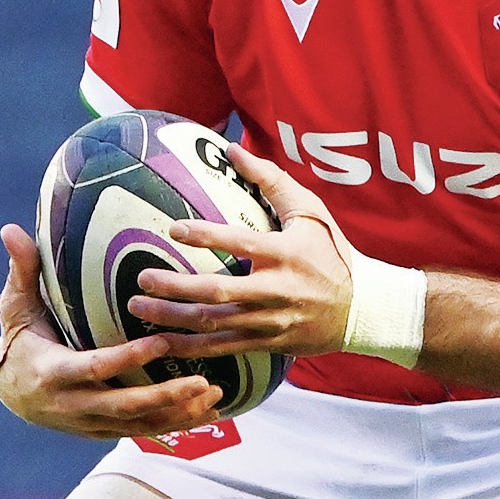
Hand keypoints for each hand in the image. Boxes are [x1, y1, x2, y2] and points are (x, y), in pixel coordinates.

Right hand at [0, 223, 223, 438]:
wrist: (10, 392)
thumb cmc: (20, 339)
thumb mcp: (16, 307)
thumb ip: (22, 271)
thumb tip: (10, 229)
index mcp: (52, 372)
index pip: (94, 368)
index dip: (127, 359)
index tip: (161, 342)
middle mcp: (71, 404)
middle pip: (123, 405)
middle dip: (164, 396)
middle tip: (203, 380)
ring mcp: (89, 423)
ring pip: (138, 423)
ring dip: (178, 412)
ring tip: (215, 393)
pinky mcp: (103, 431)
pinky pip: (143, 432)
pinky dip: (176, 424)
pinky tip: (210, 411)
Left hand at [127, 145, 353, 358]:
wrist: (362, 308)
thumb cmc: (332, 252)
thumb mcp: (310, 212)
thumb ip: (271, 180)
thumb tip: (233, 149)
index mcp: (286, 253)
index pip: (240, 242)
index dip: (206, 236)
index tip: (173, 229)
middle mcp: (277, 290)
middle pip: (217, 292)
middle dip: (175, 287)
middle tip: (142, 277)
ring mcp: (271, 321)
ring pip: (214, 325)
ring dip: (172, 318)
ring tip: (138, 307)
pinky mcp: (268, 343)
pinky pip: (223, 349)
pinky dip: (191, 348)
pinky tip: (161, 342)